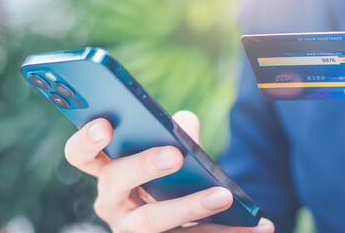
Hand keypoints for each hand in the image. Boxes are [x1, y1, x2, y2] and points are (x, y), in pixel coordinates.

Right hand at [64, 110, 273, 232]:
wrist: (183, 222)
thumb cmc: (172, 179)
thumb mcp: (173, 155)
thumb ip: (178, 135)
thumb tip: (186, 122)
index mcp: (109, 172)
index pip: (82, 155)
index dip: (86, 140)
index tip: (105, 125)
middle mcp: (113, 203)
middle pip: (115, 182)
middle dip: (143, 165)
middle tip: (175, 154)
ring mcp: (133, 231)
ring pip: (152, 220)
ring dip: (191, 207)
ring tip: (226, 196)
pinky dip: (230, 232)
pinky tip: (262, 226)